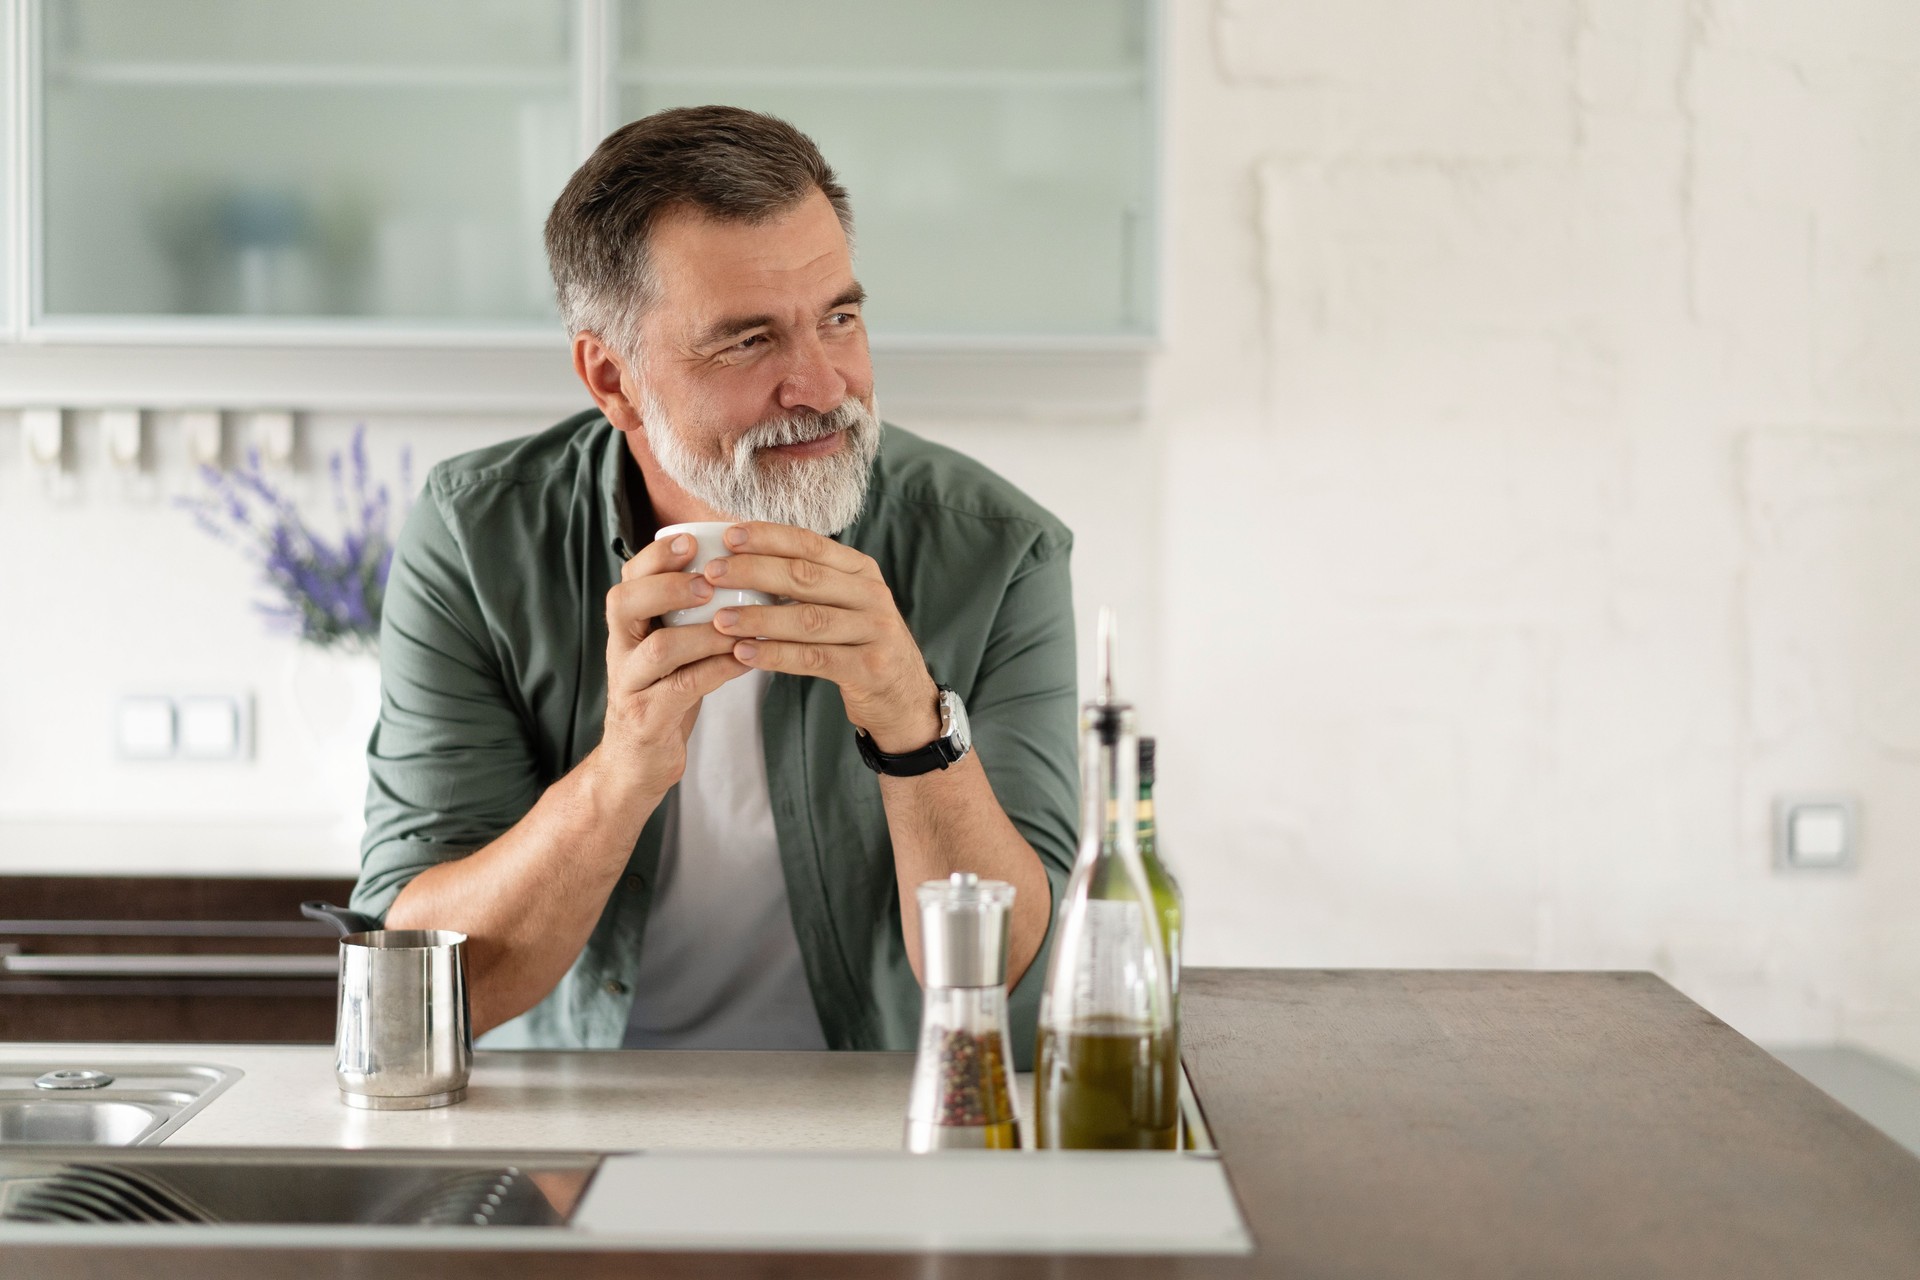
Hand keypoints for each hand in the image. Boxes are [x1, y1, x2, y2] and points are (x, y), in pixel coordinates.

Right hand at [598, 532, 749, 796]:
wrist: (636, 763)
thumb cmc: (664, 694)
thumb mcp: (668, 648)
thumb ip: (684, 614)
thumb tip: (737, 566)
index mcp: (627, 626)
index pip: (629, 577)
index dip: (657, 556)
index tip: (691, 541)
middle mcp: (620, 650)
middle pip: (625, 603)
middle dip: (668, 586)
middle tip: (708, 584)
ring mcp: (630, 686)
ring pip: (658, 649)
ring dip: (702, 634)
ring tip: (739, 625)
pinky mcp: (647, 719)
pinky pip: (682, 689)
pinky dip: (716, 671)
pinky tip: (745, 661)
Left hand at [702, 522, 939, 753]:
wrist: (903, 696)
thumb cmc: (858, 645)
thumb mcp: (843, 604)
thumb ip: (807, 583)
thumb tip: (741, 561)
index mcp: (861, 570)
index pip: (810, 544)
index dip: (769, 537)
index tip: (729, 536)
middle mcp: (872, 595)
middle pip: (806, 576)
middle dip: (754, 572)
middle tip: (713, 574)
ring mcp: (875, 631)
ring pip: (808, 619)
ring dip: (759, 619)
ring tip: (720, 620)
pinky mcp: (870, 668)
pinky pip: (814, 659)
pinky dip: (775, 655)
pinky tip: (744, 654)